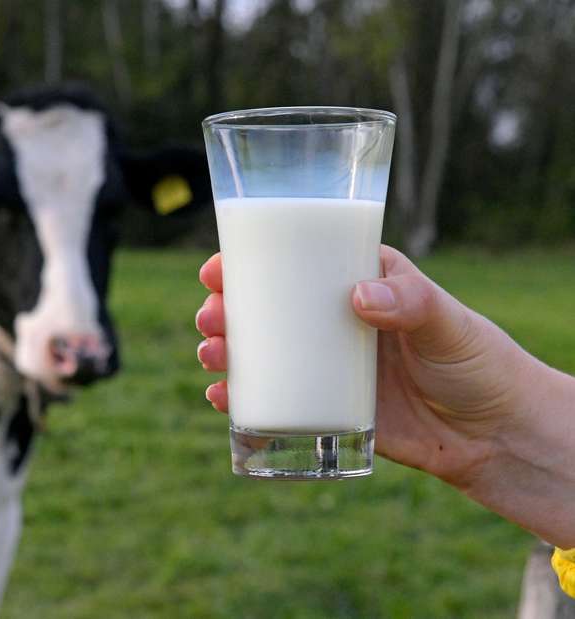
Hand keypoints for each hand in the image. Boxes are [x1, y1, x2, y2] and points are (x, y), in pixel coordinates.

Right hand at [196, 245, 528, 488]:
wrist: (491, 437)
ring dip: (224, 350)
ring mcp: (323, 365)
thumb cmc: (477, 364)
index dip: (250, 261)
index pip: (295, 262)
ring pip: (258, 352)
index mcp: (357, 284)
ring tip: (211, 355)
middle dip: (224, 309)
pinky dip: (240, 399)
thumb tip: (358, 297)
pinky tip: (221, 398)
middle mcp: (332, 321)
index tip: (217, 268)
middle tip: (211, 317)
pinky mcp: (323, 407)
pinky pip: (271, 399)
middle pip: (264, 308)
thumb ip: (411, 302)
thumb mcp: (448, 324)